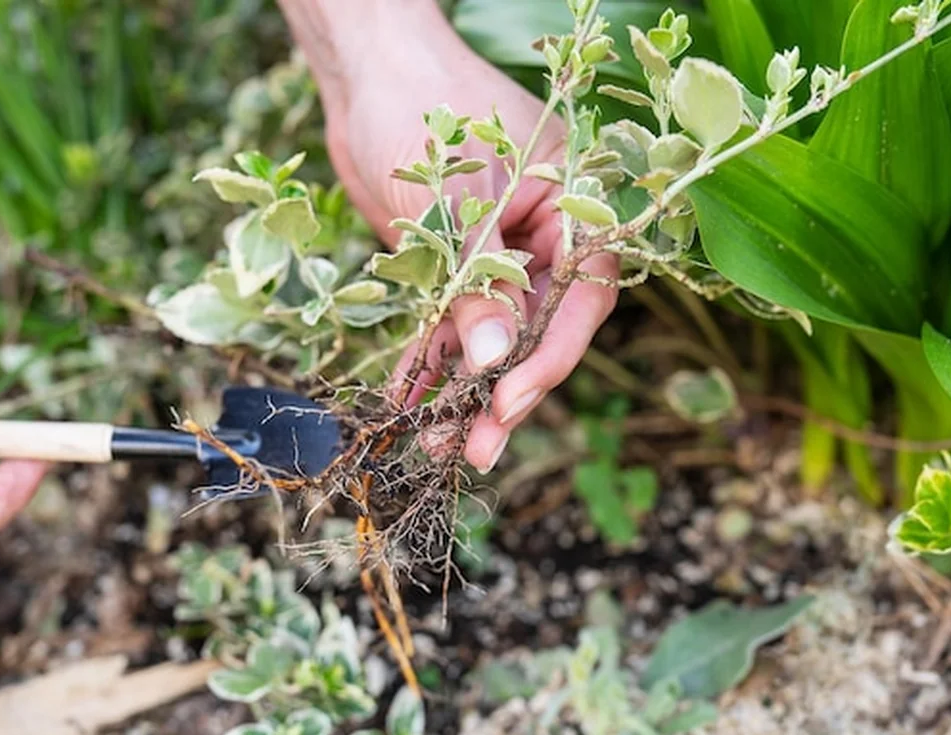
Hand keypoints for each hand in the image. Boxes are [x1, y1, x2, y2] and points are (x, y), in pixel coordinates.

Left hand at [279, 0, 618, 471]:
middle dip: (506, 393)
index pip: (583, 297)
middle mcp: (543, 238)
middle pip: (538, 331)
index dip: (551, 356)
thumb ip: (479, 283)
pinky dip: (427, 359)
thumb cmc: (426, 106)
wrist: (367, 70)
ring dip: (463, 391)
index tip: (509, 400)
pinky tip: (408, 399)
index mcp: (573, 209)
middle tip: (479, 449)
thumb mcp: (457, 202)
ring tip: (437, 444)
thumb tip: (491, 361)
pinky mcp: (453, 261)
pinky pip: (447, 321)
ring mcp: (497, 253)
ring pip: (489, 337)